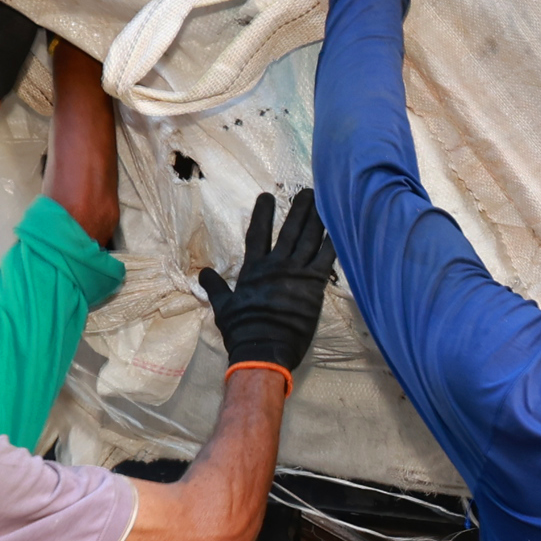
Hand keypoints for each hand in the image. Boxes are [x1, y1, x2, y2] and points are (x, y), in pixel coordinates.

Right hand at [198, 191, 335, 375]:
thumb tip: (202, 273)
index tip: (266, 196)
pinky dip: (333, 242)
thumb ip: (215, 287)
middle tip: (307, 192)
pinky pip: (327, 258)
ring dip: (317, 219)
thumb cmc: (242, 330)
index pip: (258, 233)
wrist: (264, 348)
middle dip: (299, 210)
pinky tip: (339, 229)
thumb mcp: (223, 307)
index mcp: (254, 269)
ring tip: (324, 203)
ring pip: (310, 239)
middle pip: (290, 231)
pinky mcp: (314, 285)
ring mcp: (297, 273)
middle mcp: (276, 265)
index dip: (263, 214)